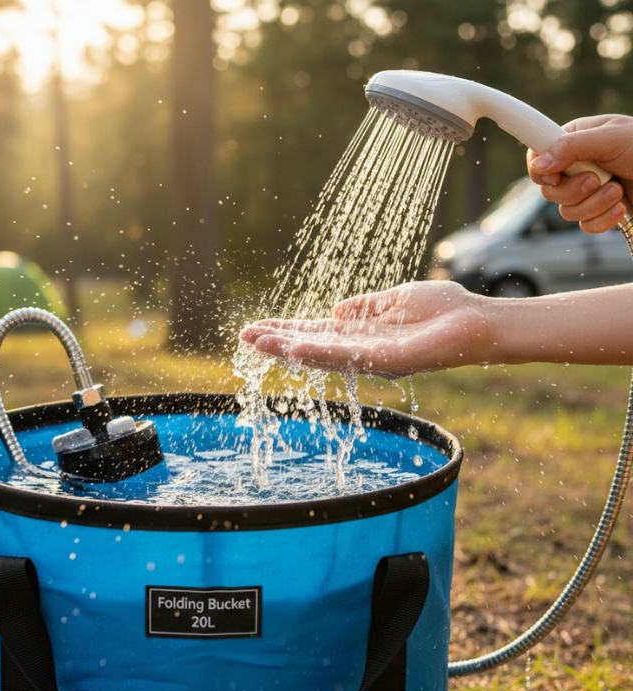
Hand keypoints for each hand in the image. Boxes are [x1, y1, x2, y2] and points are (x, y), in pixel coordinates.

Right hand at [240, 281, 491, 377]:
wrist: (477, 322)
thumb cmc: (444, 310)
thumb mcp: (395, 300)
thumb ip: (365, 307)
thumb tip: (336, 310)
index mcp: (362, 334)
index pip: (315, 332)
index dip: (285, 329)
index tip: (255, 328)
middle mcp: (361, 350)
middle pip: (310, 346)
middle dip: (277, 342)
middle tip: (243, 338)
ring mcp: (372, 357)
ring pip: (321, 354)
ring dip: (288, 349)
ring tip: (257, 343)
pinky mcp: (388, 359)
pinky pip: (349, 357)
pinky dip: (320, 352)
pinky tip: (296, 348)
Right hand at [527, 114, 632, 232]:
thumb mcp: (611, 138)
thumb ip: (571, 147)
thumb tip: (539, 164)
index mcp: (575, 141)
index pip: (538, 156)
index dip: (540, 170)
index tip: (554, 174)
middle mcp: (578, 166)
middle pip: (549, 189)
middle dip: (573, 190)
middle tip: (596, 179)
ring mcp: (588, 191)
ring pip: (566, 210)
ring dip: (593, 204)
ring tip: (617, 190)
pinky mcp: (599, 211)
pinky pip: (584, 225)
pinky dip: (602, 219)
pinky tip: (621, 206)